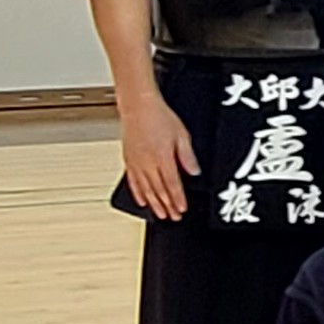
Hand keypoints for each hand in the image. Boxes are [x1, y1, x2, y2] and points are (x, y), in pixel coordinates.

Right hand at [116, 85, 197, 221]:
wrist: (138, 106)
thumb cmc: (158, 116)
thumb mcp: (181, 134)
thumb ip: (187, 156)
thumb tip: (194, 171)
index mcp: (162, 157)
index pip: (172, 184)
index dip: (178, 199)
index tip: (182, 209)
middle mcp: (148, 163)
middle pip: (159, 190)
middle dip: (167, 206)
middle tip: (173, 217)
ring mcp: (136, 163)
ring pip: (146, 189)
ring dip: (154, 204)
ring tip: (160, 214)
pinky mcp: (128, 160)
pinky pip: (133, 181)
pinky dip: (138, 193)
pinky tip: (142, 201)